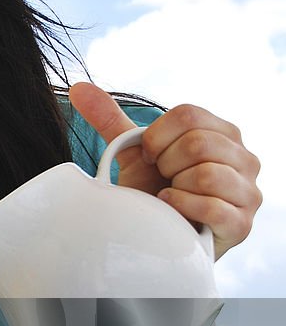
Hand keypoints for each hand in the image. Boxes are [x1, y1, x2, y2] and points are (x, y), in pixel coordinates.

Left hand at [69, 82, 261, 259]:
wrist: (159, 238)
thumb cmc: (153, 193)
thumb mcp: (134, 153)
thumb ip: (110, 119)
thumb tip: (77, 87)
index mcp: (224, 132)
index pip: (188, 114)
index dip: (157, 137)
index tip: (149, 157)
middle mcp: (245, 158)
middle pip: (197, 142)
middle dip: (165, 164)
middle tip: (161, 180)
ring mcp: (249, 192)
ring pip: (206, 174)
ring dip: (175, 188)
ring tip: (170, 196)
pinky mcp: (242, 224)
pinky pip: (211, 206)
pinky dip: (181, 208)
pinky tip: (170, 211)